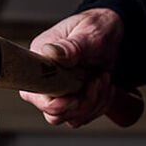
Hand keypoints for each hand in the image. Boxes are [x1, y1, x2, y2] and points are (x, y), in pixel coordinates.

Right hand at [19, 8, 123, 127]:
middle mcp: (46, 82)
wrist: (111, 33)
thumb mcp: (87, 33)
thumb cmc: (96, 27)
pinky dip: (101, 104)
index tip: (75, 96)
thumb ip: (70, 46)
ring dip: (94, 103)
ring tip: (103, 78)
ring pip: (71, 118)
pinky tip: (106, 85)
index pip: (34, 95)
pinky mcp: (74, 102)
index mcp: (40, 63)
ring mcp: (60, 94)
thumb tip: (51, 53)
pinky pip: (84, 117)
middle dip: (80, 104)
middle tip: (96, 81)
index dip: (55, 104)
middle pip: (53, 114)